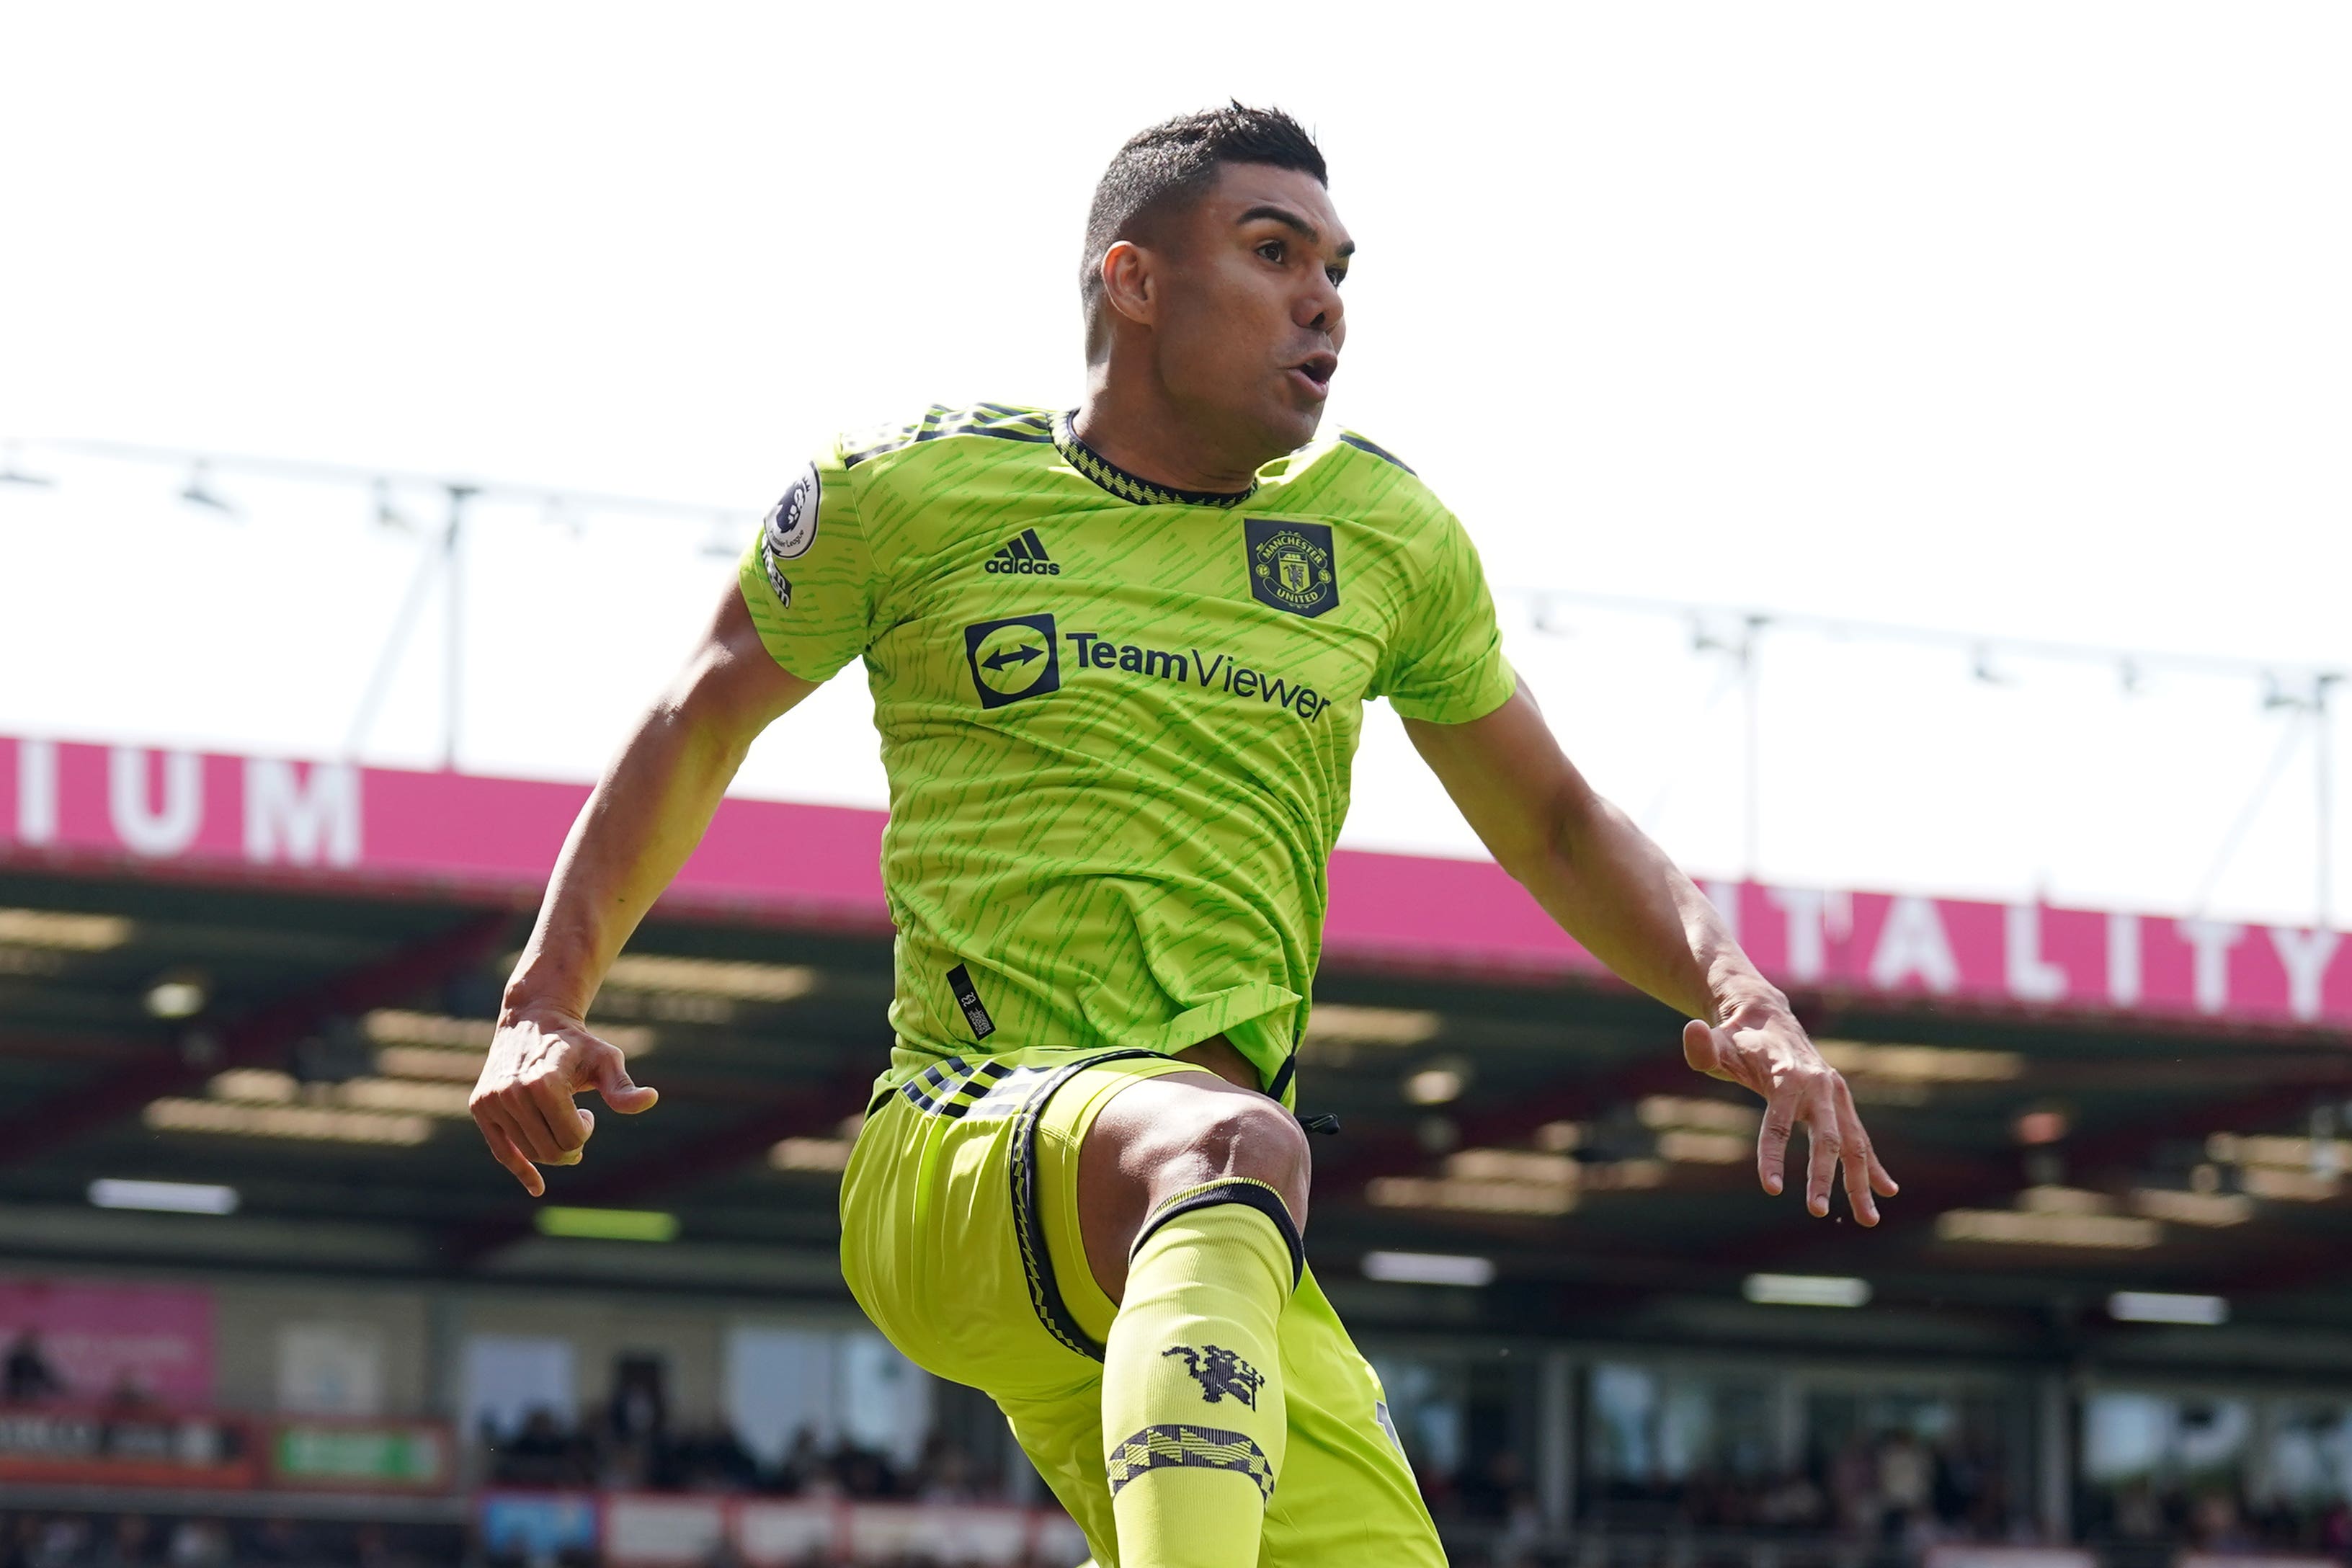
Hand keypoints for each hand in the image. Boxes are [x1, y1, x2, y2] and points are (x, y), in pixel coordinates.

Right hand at [470, 1009, 658, 1195]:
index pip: (572, 1137)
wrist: (532, 1020)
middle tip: (577, 1122)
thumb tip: (650, 1098)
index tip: (587, 1113)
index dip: (585, 1131)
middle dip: (570, 1145)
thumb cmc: (576, 1044)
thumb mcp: (605, 1060)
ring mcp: (493, 1100)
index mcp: (544, 1083)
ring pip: (530, 1152)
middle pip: (550, 1149)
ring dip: (551, 1147)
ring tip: (559, 1122)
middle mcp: (513, 1092)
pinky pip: (501, 1151)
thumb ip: (622, 1087)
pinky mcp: (480, 1106)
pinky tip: (538, 1188)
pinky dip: (521, 1170)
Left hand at [1681, 1005, 1896, 1224]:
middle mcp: (1819, 1086)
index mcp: (1787, 1076)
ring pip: (1853, 1143)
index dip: (1773, 1156)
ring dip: (1860, 1182)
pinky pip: (1859, 1138)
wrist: (1768, 1019)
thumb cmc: (1736, 1039)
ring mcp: (1835, 1095)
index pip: (1779, 1123)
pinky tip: (1886, 1191)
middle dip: (1822, 1177)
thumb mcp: (1715, 1044)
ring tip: (1868, 1220)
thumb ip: (1703, 1047)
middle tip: (1815, 1212)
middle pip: (1826, 1138)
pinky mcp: (1841, 1103)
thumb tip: (1692, 1031)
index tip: (1771, 1189)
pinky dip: (1873, 1165)